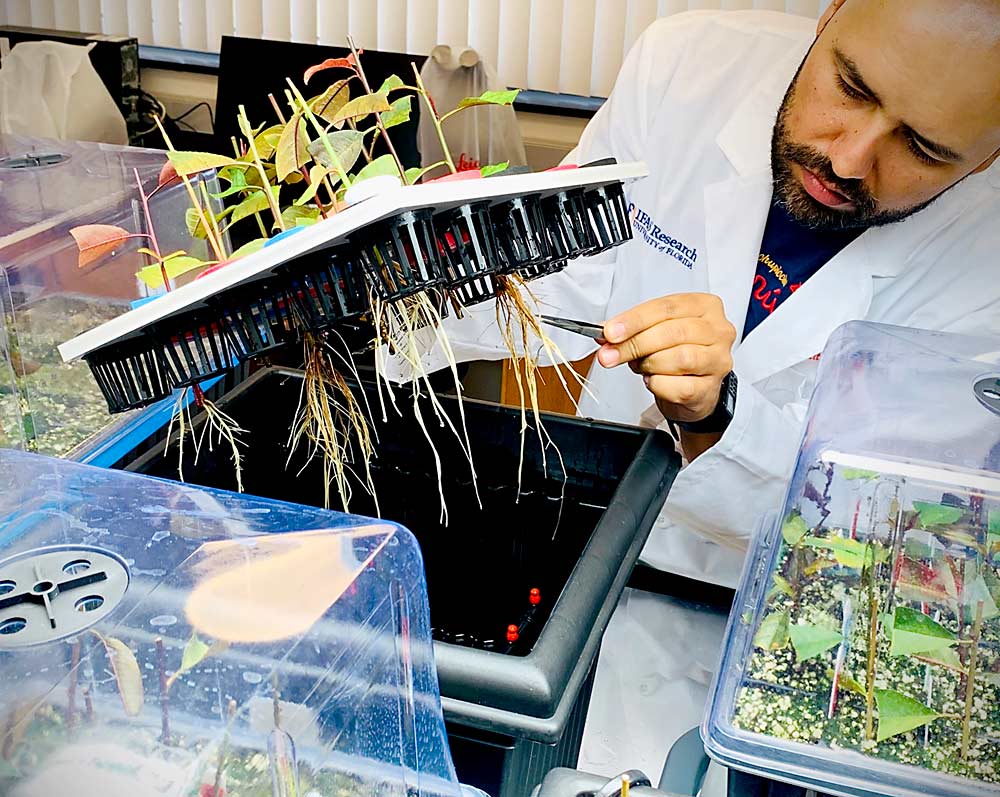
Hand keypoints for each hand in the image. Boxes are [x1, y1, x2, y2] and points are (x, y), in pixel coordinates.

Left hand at [596, 293, 736, 422]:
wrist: (693, 388)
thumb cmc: (676, 351)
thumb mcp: (654, 331)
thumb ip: (631, 330)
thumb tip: (605, 336)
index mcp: (704, 306)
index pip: (665, 308)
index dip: (634, 320)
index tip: (610, 332)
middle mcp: (718, 330)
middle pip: (672, 332)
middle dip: (634, 344)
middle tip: (610, 355)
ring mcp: (718, 359)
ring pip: (679, 358)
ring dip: (649, 364)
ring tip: (640, 366)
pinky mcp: (712, 387)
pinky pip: (680, 387)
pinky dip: (658, 385)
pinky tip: (653, 380)